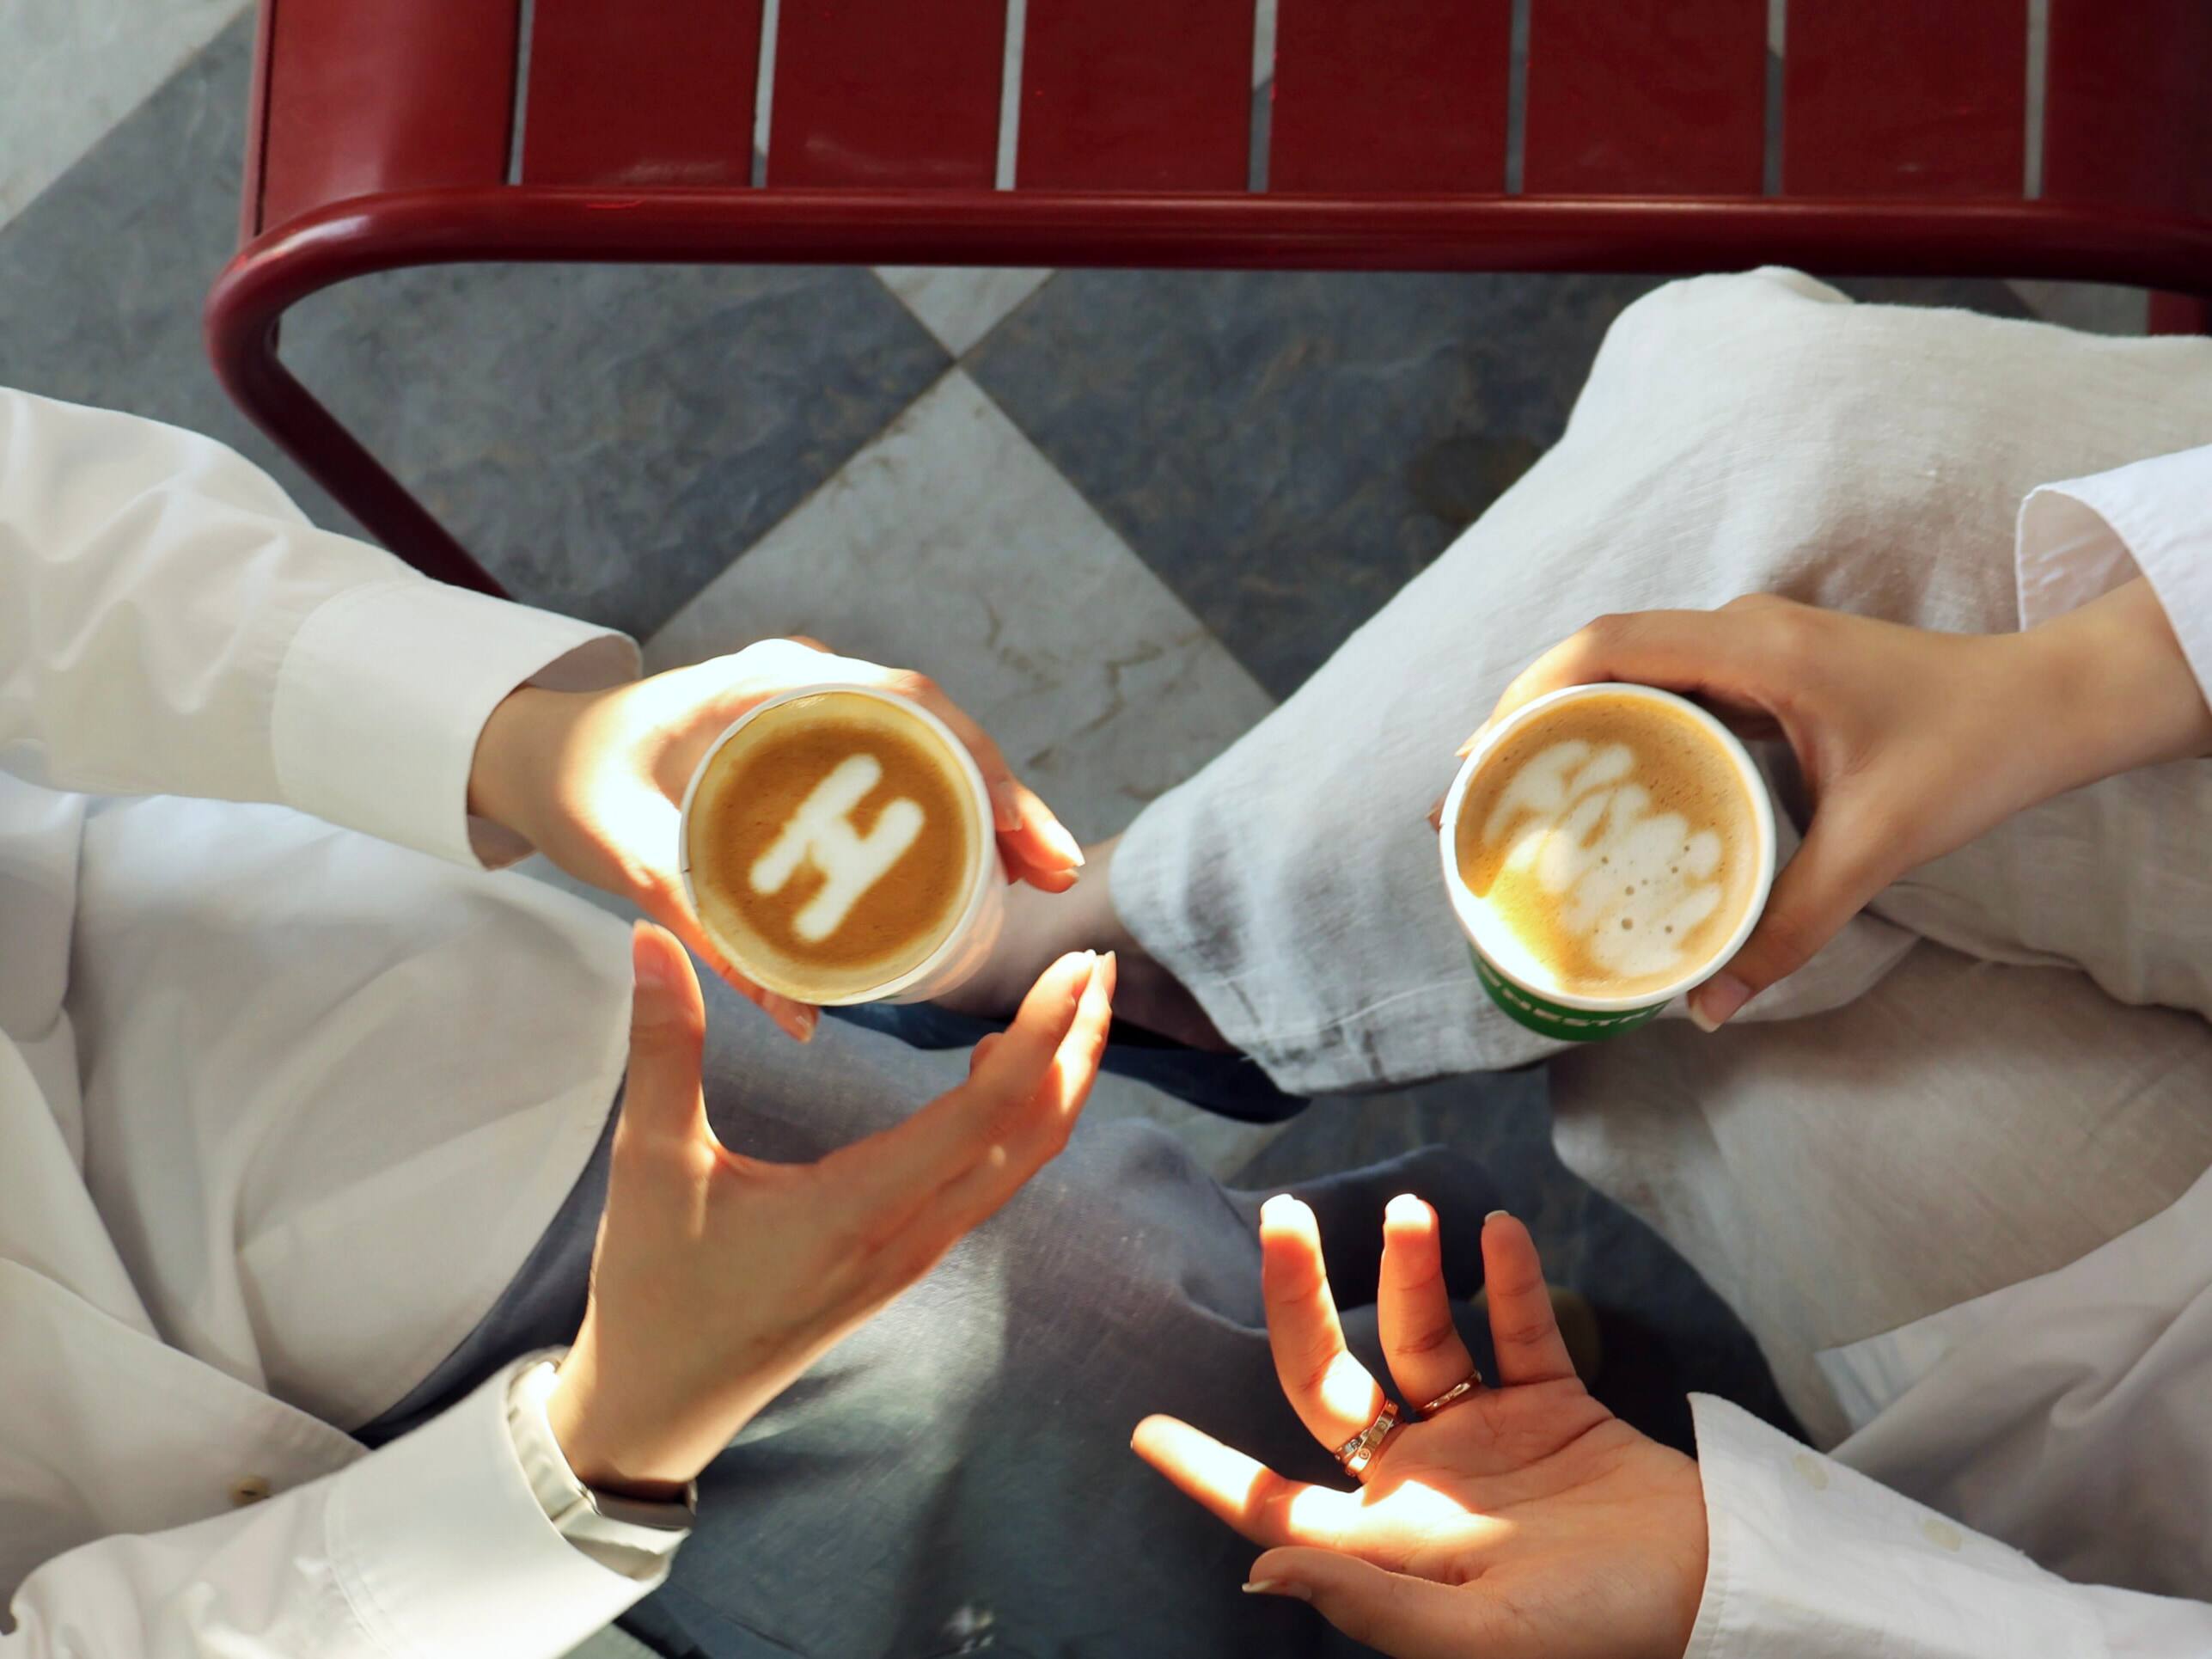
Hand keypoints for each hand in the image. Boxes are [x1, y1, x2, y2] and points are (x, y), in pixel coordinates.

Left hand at [469, 638, 1084, 1039]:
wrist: (536, 755)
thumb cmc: (580, 790)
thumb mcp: (632, 855)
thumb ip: (709, 934)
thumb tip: (803, 1018)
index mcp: (773, 680)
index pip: (909, 703)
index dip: (981, 765)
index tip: (1025, 834)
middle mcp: (808, 682)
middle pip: (938, 727)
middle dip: (1008, 796)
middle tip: (1058, 872)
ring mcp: (816, 710)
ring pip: (927, 749)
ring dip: (989, 806)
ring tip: (1040, 876)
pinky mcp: (815, 746)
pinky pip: (898, 771)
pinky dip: (946, 813)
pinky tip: (979, 868)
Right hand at [546, 924, 1114, 1496]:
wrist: (661, 1408)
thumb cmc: (655, 1292)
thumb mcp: (649, 1164)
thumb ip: (663, 1050)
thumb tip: (653, 939)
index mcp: (861, 1207)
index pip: (986, 1111)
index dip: (1042, 1033)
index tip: (1076, 964)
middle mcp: (911, 1232)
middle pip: (1035, 1134)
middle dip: (1079, 1045)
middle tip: (1095, 962)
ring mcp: (917, 1250)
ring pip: (1023, 1160)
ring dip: (1059, 1080)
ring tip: (1071, 1000)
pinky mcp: (908, 1255)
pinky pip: (993, 1176)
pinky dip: (1022, 1114)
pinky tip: (1003, 1065)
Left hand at [1133, 1198, 1706, 1658]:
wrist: (1726, 1598)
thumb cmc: (1601, 1635)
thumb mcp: (1482, 1636)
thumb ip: (1370, 1598)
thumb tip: (1259, 1569)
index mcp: (1393, 1541)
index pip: (1277, 1503)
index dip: (1210, 1472)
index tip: (1143, 1431)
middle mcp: (1425, 1481)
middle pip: (1333, 1379)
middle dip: (1298, 1301)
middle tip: (1279, 1217)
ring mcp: (1487, 1437)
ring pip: (1419, 1336)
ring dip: (1408, 1271)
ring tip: (1413, 1211)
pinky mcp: (1555, 1408)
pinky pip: (1514, 1331)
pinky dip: (1505, 1280)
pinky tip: (1497, 1235)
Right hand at [1457, 580, 2210, 1028]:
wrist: (2047, 703)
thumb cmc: (1971, 753)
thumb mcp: (1876, 846)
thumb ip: (1790, 928)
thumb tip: (1708, 1005)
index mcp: (1757, 648)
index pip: (1610, 646)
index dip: (1528, 695)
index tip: (1478, 756)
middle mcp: (1741, 631)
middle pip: (1595, 652)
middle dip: (1520, 716)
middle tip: (1468, 792)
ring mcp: (1749, 644)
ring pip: (1623, 664)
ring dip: (1560, 717)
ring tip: (1508, 788)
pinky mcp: (1759, 667)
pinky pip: (1661, 681)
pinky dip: (1609, 721)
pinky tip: (1590, 780)